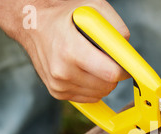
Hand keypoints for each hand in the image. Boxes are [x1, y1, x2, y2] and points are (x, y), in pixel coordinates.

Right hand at [0, 0, 130, 102]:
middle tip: (109, 60)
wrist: (32, 24)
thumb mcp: (93, 8)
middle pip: (107, 86)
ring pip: (99, 94)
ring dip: (103, 82)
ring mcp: (58, 84)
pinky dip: (93, 87)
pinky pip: (89, 98)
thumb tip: (128, 52)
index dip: (124, 70)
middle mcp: (62, 71)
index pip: (110, 73)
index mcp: (71, 50)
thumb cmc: (65, 14)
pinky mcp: (57, 92)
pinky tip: (85, 71)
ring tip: (94, 62)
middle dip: (114, 75)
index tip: (127, 65)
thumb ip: (115, 27)